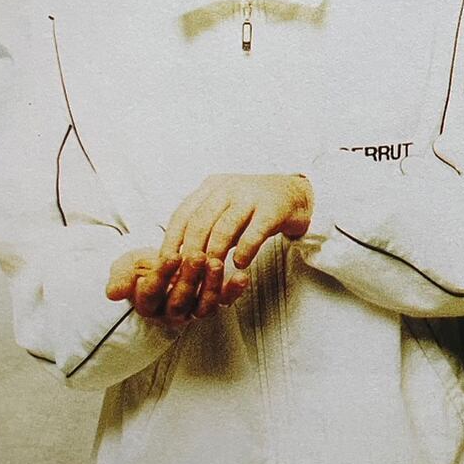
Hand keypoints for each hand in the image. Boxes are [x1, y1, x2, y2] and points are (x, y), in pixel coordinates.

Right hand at [105, 246, 248, 325]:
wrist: (163, 265)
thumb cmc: (142, 267)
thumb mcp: (126, 267)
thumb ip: (121, 278)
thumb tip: (112, 293)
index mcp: (147, 304)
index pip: (152, 293)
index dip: (160, 275)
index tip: (170, 255)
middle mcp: (170, 312)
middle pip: (180, 301)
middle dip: (188, 278)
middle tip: (197, 256)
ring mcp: (193, 310)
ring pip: (203, 304)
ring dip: (211, 284)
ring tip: (217, 263)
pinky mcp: (212, 304)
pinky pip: (224, 302)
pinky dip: (234, 291)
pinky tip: (242, 276)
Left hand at [151, 173, 315, 319]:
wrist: (297, 193)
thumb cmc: (255, 207)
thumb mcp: (225, 208)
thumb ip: (205, 225)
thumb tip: (179, 258)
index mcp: (212, 187)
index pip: (183, 214)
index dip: (172, 240)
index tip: (166, 264)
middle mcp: (228, 187)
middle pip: (200, 222)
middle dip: (191, 252)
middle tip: (188, 275)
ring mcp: (250, 196)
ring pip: (224, 228)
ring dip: (215, 254)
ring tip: (213, 272)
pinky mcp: (272, 209)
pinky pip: (253, 233)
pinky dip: (244, 250)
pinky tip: (240, 263)